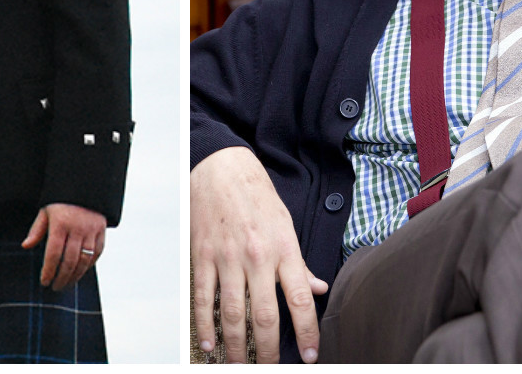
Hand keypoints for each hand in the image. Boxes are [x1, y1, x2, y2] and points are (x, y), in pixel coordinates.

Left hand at [21, 203, 106, 290]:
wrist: (85, 186)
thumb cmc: (61, 201)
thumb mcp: (45, 211)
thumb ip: (37, 230)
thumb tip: (26, 246)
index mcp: (60, 224)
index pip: (53, 254)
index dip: (49, 271)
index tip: (44, 282)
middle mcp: (77, 228)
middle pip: (69, 261)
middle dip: (61, 277)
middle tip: (55, 287)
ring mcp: (91, 230)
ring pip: (84, 260)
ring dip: (75, 276)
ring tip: (66, 284)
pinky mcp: (101, 231)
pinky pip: (96, 254)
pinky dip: (88, 266)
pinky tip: (80, 273)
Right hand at [191, 147, 327, 362]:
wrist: (221, 168)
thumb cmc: (256, 195)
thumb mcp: (286, 225)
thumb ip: (300, 263)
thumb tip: (318, 289)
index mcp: (283, 249)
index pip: (300, 299)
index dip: (308, 331)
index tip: (311, 354)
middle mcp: (257, 257)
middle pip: (265, 316)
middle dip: (269, 351)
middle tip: (270, 369)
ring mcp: (227, 258)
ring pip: (233, 314)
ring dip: (236, 346)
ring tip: (239, 364)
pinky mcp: (202, 257)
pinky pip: (203, 298)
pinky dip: (206, 325)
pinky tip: (211, 343)